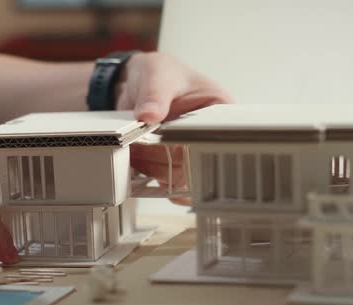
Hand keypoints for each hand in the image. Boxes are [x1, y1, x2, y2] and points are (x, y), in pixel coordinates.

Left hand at [116, 52, 231, 203]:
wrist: (134, 84)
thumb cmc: (156, 73)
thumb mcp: (156, 74)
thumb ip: (154, 93)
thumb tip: (149, 114)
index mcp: (219, 110)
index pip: (215, 139)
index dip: (191, 146)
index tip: (166, 141)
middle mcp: (209, 136)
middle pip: (196, 164)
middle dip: (164, 158)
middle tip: (140, 142)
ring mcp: (190, 152)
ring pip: (179, 178)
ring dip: (153, 168)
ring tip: (134, 148)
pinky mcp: (173, 163)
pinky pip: (168, 183)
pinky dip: (149, 177)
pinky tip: (137, 161)